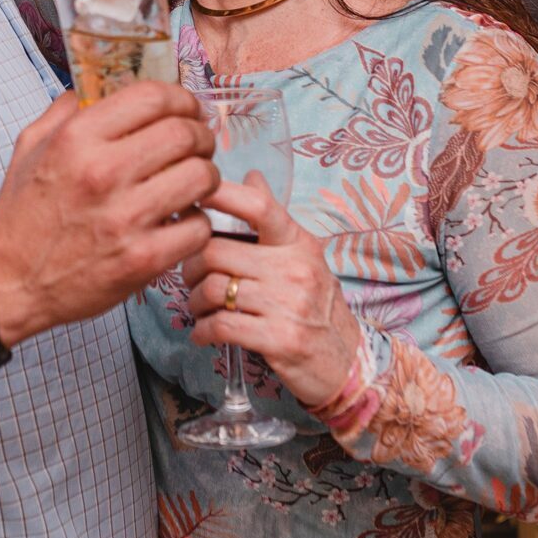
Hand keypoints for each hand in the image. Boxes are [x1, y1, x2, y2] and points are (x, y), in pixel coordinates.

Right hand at [0, 81, 219, 348]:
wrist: (9, 283)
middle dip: (201, 136)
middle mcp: (102, 173)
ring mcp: (125, 218)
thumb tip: (88, 88)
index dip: (181, 98)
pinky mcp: (143, 259)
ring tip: (194, 184)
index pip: (153, 97)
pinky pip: (199, 227)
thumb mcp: (29, 150)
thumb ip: (61, 113)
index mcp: (77, 139)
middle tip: (198, 147)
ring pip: (202, 177)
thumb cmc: (21, 217)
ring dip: (206, 177)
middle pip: (185, 134)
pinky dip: (197, 223)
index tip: (186, 110)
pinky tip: (181, 223)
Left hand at [178, 174, 361, 407]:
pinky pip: (221, 326)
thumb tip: (251, 176)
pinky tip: (204, 334)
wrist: (348, 362)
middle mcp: (295, 268)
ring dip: (193, 302)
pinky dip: (203, 331)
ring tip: (199, 309)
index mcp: (299, 243)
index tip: (192, 197)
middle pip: (214, 251)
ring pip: (211, 289)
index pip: (258, 207)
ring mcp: (288, 304)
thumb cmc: (317, 307)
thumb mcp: (303, 257)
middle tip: (189, 279)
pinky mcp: (279, 339)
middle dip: (189, 267)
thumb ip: (273, 221)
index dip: (220, 195)